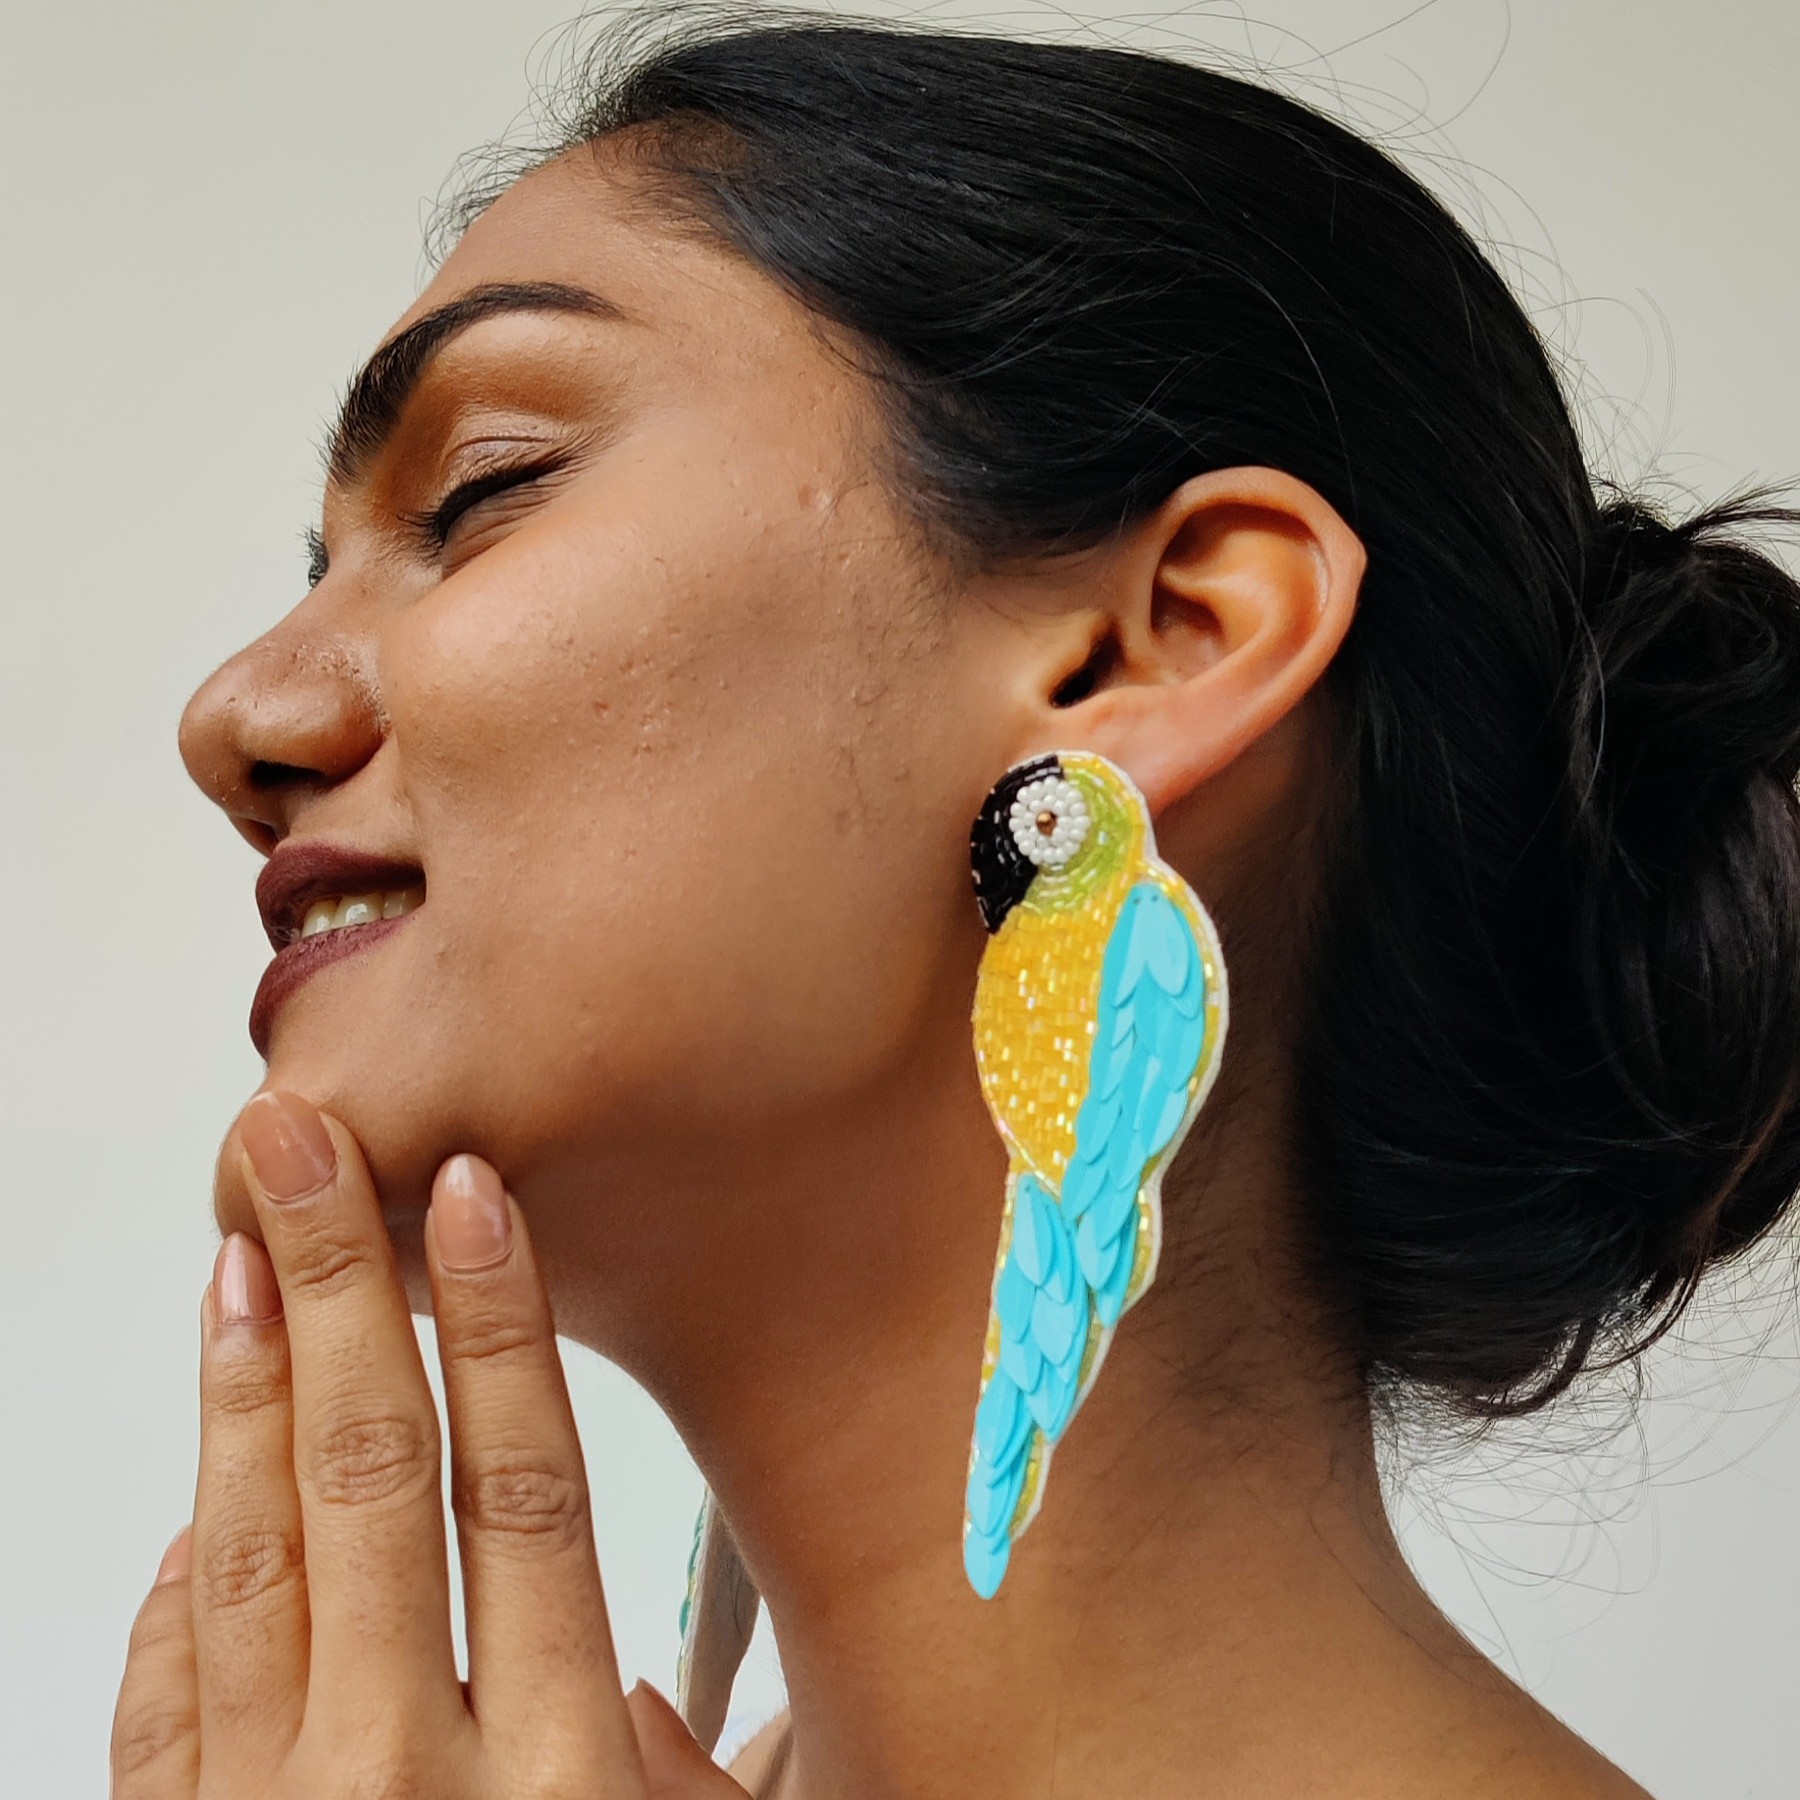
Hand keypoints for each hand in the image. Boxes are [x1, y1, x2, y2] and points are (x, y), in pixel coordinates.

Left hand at [110, 1090, 746, 1798]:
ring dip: (245, 1390)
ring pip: (251, 1561)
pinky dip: (180, 1590)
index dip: (499, 1326)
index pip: (528, 1494)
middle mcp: (402, 1785)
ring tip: (244, 1256)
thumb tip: (632, 1704)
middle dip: (340, 1288)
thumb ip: (688, 1787)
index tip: (473, 1195)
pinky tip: (200, 1503)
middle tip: (300, 1149)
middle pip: (372, 1481)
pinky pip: (160, 1705)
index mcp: (560, 1786)